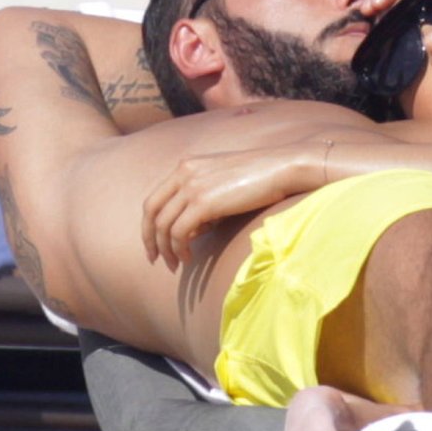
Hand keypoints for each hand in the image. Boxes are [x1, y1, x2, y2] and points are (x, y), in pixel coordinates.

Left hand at [141, 142, 317, 268]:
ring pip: (163, 225)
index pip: (154, 198)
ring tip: (176, 264)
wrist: (282, 168)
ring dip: (166, 249)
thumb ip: (204, 201)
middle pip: (151, 211)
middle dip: (150, 239)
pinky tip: (189, 258)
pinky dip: (179, 248)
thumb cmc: (261, 178)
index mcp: (185, 166)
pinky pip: (179, 232)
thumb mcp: (224, 184)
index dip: (149, 224)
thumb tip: (193, 231)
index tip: (155, 244)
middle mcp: (183, 173)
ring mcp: (192, 186)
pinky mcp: (203, 202)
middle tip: (155, 259)